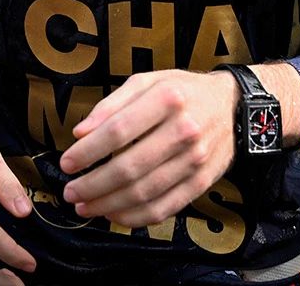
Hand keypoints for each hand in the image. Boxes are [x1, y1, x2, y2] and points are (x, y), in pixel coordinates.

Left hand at [60, 69, 236, 226]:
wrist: (232, 107)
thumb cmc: (182, 92)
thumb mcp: (147, 81)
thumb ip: (112, 104)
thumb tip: (80, 132)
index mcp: (167, 99)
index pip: (118, 130)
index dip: (88, 151)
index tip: (67, 163)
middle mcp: (184, 130)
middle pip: (129, 167)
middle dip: (93, 185)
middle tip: (71, 192)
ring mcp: (195, 160)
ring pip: (144, 193)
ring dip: (108, 205)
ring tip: (85, 207)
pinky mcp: (201, 183)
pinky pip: (164, 208)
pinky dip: (135, 218)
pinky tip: (115, 215)